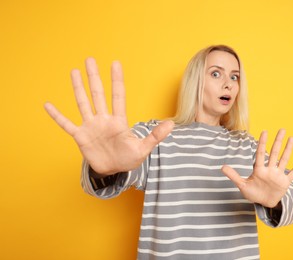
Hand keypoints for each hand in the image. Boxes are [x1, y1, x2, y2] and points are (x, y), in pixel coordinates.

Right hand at [44, 58, 173, 175]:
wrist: (114, 171)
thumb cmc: (129, 158)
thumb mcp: (143, 149)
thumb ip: (155, 136)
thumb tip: (172, 124)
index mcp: (119, 121)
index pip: (118, 95)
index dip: (116, 80)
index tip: (115, 63)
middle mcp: (104, 119)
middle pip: (98, 94)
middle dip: (94, 77)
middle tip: (90, 59)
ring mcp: (91, 127)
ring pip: (83, 103)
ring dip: (78, 88)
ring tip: (74, 72)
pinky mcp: (81, 137)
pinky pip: (66, 124)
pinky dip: (57, 116)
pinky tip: (48, 105)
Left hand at [221, 129, 292, 207]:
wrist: (264, 203)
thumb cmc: (253, 193)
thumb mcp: (242, 185)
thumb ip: (234, 176)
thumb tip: (222, 167)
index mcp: (259, 170)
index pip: (260, 154)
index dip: (262, 143)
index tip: (264, 132)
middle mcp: (269, 170)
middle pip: (274, 153)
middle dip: (277, 142)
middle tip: (282, 129)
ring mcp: (278, 175)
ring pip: (284, 160)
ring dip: (288, 149)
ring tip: (292, 138)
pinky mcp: (285, 182)